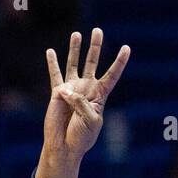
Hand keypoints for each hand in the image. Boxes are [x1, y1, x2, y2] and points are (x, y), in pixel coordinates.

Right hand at [36, 28, 129, 177]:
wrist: (65, 146)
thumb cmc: (81, 137)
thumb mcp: (90, 121)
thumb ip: (81, 103)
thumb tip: (67, 90)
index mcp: (100, 96)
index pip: (112, 75)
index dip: (119, 62)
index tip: (127, 48)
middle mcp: (86, 89)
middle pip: (92, 63)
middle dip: (95, 47)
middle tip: (98, 31)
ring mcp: (72, 89)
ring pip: (74, 64)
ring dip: (75, 49)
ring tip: (77, 34)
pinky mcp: (58, 93)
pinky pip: (55, 74)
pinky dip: (52, 63)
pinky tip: (50, 51)